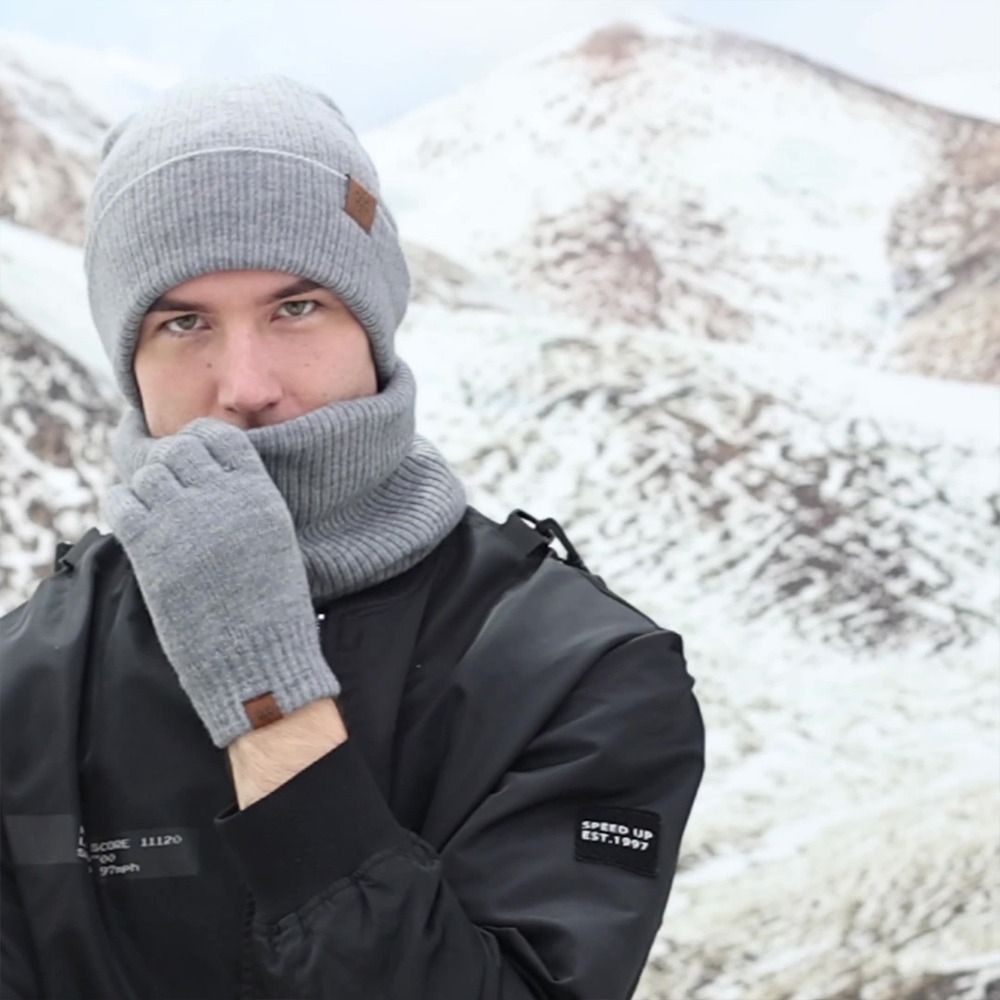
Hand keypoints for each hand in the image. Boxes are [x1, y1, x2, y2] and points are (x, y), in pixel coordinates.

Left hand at [101, 417, 339, 747]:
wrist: (256, 657)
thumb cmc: (271, 608)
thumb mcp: (275, 540)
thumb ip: (245, 503)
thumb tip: (209, 480)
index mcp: (257, 493)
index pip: (219, 438)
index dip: (200, 444)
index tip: (194, 463)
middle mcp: (220, 497)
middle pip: (177, 450)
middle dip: (170, 466)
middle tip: (171, 491)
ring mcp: (182, 518)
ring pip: (147, 474)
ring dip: (148, 488)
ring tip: (156, 514)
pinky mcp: (150, 545)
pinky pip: (121, 501)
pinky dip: (123, 505)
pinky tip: (136, 524)